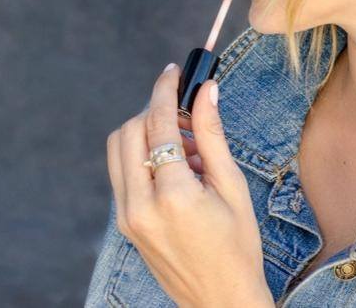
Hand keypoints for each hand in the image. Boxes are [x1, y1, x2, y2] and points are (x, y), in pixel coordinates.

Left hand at [106, 64, 274, 307]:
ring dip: (145, 133)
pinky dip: (141, 156)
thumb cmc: (237, 246)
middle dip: (155, 113)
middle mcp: (139, 205)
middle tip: (189, 118)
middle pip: (130, 131)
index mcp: (172, 196)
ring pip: (118, 149)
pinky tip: (174, 167)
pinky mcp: (124, 223)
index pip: (158, 124)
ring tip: (185, 148)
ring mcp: (126, 217)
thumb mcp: (231, 187)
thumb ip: (212, 134)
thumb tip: (207, 89)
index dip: (165, 90)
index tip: (172, 70)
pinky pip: (122, 173)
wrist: (220, 299)